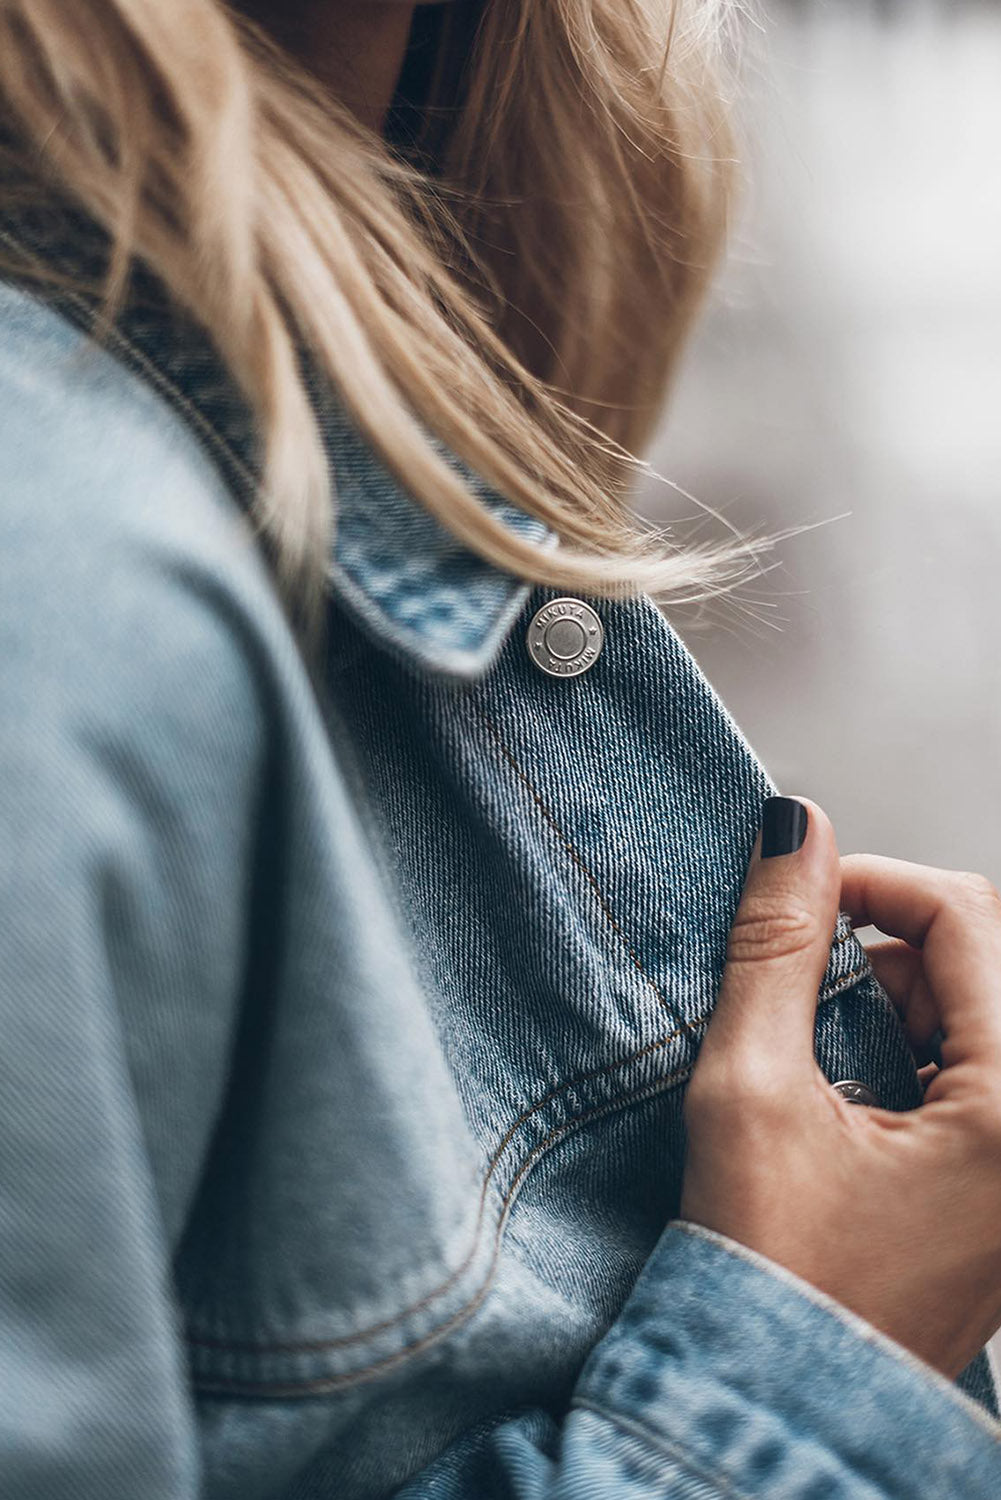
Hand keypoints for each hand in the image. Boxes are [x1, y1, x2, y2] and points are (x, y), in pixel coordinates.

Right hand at [681, 796, 1000, 1378]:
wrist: (779, 1395)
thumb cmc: (771, 1273)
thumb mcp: (753, 1089)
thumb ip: (779, 947)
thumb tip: (798, 832)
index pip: (968, 919)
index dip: (875, 881)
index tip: (802, 890)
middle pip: (985, 959)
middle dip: (890, 950)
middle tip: (807, 993)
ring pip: (981, 1008)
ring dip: (901, 1001)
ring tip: (827, 1060)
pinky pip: (980, 1065)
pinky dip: (917, 1050)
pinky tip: (856, 1094)